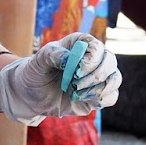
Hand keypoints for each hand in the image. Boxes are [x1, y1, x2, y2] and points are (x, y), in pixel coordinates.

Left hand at [0, 32, 120, 124]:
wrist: (30, 94)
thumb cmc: (35, 71)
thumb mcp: (38, 60)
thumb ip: (53, 55)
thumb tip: (69, 59)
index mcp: (80, 45)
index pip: (97, 47)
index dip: (92, 59)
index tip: (77, 71)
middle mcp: (93, 59)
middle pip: (110, 62)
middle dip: (96, 75)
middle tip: (76, 84)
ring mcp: (97, 78)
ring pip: (114, 79)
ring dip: (98, 88)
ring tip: (76, 92)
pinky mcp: (96, 95)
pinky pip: (111, 97)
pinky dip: (100, 99)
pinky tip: (80, 99)